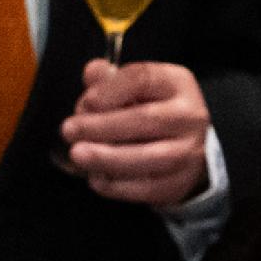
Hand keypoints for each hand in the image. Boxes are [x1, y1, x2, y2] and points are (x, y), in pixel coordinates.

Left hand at [60, 59, 214, 208]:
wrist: (191, 147)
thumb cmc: (154, 111)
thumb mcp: (137, 88)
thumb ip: (110, 80)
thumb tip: (93, 72)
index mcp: (176, 83)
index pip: (143, 79)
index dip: (111, 89)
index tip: (87, 101)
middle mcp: (188, 116)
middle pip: (145, 119)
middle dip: (102, 126)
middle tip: (69, 130)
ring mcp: (188, 152)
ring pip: (148, 157)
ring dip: (107, 157)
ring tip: (78, 153)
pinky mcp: (179, 183)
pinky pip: (147, 188)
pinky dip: (117, 185)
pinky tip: (95, 177)